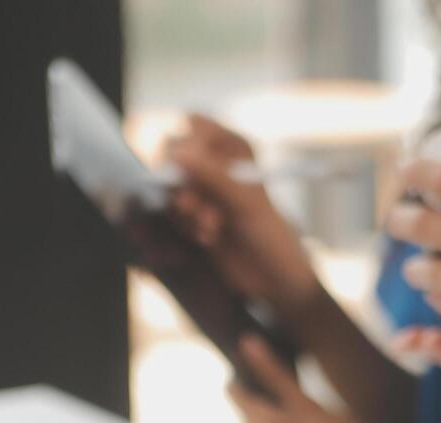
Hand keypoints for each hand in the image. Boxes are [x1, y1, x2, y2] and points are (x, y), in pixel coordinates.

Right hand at [164, 115, 320, 314]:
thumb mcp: (245, 200)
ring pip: (170, 186)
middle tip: (193, 205)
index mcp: (234, 147)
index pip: (195, 127)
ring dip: (188, 211)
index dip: (187, 146)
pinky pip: (172, 211)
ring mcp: (202, 188)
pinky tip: (210, 238)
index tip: (185, 168)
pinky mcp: (192, 214)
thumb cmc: (269, 234)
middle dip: (182, 182)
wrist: (271, 277)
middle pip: (173, 154)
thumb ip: (212, 175)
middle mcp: (215, 163)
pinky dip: (186, 226)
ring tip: (213, 227)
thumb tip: (177, 154)